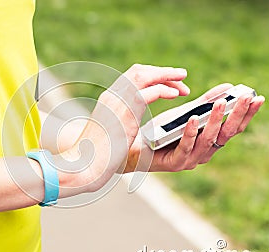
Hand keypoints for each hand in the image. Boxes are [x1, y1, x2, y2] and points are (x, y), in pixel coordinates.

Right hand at [58, 64, 189, 194]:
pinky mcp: (126, 112)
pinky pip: (150, 93)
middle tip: (181, 76)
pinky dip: (164, 90)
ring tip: (183, 80)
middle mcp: (113, 95)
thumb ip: (117, 121)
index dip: (151, 75)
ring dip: (167, 76)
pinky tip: (176, 94)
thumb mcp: (108, 131)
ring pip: (145, 76)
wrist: (85, 163)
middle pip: (139, 71)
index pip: (131, 76)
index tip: (166, 80)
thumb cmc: (96, 154)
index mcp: (109, 99)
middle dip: (162, 72)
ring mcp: (118, 101)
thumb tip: (125, 124)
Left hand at [125, 83, 264, 172]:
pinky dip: (190, 132)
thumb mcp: (186, 114)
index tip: (257, 97)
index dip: (246, 114)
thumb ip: (205, 103)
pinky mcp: (176, 163)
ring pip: (208, 140)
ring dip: (215, 120)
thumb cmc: (162, 132)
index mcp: (210, 142)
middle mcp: (205, 153)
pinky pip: (185, 146)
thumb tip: (228, 87)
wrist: (137, 149)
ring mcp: (191, 160)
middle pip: (226, 134)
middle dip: (237, 115)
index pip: (233, 128)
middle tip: (246, 97)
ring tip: (220, 103)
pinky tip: (193, 119)